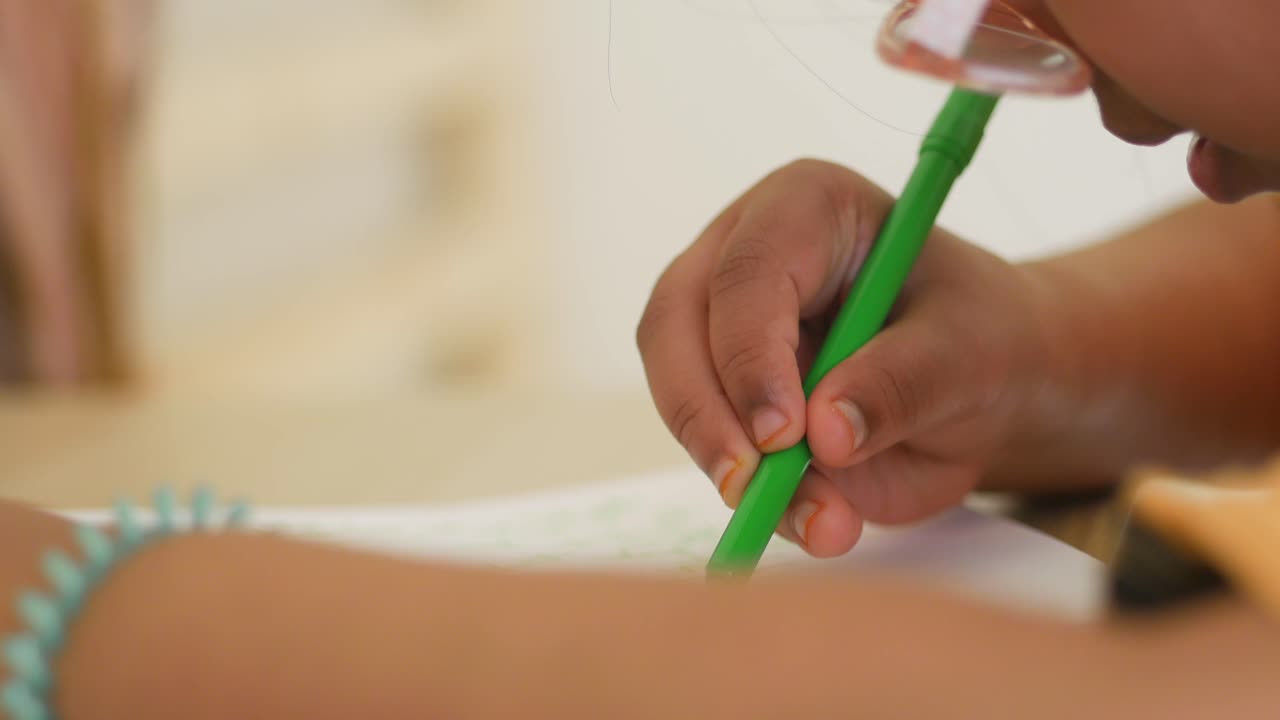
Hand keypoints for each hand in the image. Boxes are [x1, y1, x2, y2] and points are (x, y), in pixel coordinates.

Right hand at [638, 159, 1054, 556]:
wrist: (979, 384)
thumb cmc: (980, 336)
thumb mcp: (971, 353)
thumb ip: (904, 383)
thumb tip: (825, 435)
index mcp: (806, 208)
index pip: (745, 270)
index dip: (750, 352)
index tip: (783, 434)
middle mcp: (742, 255)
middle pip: (675, 325)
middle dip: (706, 414)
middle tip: (752, 489)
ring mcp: (720, 325)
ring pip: (680, 393)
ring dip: (736, 470)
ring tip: (826, 523)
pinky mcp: (721, 392)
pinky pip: (714, 447)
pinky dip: (758, 498)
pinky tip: (820, 522)